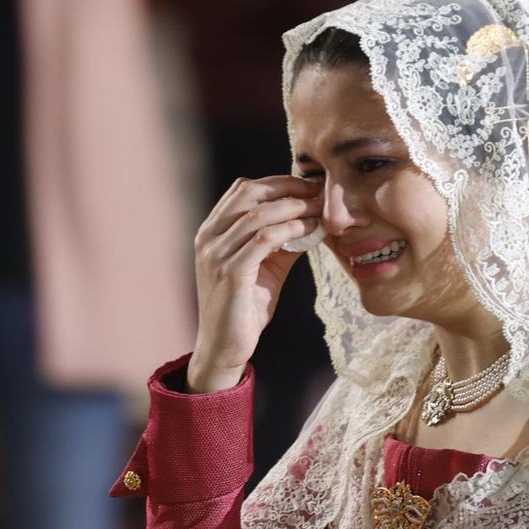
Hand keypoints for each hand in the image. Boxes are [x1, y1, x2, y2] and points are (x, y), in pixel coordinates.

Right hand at [189, 176, 320, 392]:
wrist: (224, 346)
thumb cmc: (243, 307)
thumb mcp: (265, 267)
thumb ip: (281, 242)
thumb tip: (311, 219)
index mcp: (212, 231)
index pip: (243, 190)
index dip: (278, 182)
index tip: (308, 186)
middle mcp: (209, 237)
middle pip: (249, 193)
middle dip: (287, 187)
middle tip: (318, 191)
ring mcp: (216, 254)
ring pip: (258, 214)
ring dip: (294, 207)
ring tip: (319, 209)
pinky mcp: (230, 272)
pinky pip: (263, 240)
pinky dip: (289, 229)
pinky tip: (308, 229)